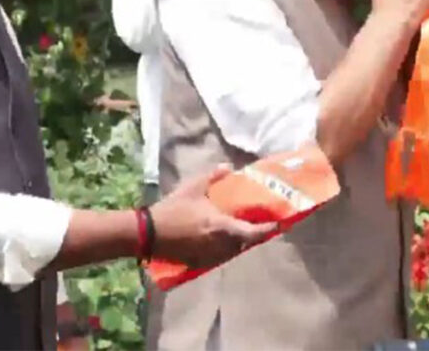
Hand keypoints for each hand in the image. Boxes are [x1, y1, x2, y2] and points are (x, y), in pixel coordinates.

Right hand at [149, 165, 275, 267]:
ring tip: (242, 229)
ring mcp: (209, 256)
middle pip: (244, 243)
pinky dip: (225, 248)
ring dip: (239, 242)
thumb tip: (228, 166)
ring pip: (232, 251)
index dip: (267, 230)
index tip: (279, 224)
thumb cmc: (173, 209)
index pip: (251, 232)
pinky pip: (219, 257)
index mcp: (221, 226)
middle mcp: (219, 244)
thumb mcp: (193, 188)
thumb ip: (212, 177)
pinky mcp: (199, 262)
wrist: (148, 233)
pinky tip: (222, 239)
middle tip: (260, 223)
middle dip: (253, 234)